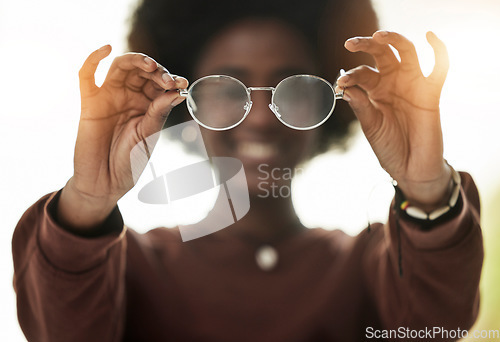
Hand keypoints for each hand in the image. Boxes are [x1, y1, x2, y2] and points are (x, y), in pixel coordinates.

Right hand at [58, 45, 187, 230]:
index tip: (182, 84)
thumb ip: (159, 112)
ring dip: (135, 61)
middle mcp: (129, 96)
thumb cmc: (131, 161)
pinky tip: (106, 49)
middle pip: (141, 70)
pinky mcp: (89, 101)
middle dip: (156, 70)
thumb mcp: (149, 135)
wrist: (106, 182)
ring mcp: (109, 97)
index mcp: (148, 104)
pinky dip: (93, 58)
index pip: (159, 82)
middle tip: (166, 79)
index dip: (170, 79)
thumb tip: (178, 92)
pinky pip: (87, 74)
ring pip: (120, 67)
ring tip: (149, 65)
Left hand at [337, 31, 451, 210]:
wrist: (410, 170)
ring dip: (394, 40)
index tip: (341, 82)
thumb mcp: (371, 127)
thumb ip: (361, 106)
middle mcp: (393, 83)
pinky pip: (440, 67)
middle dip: (366, 45)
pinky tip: (430, 36)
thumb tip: (346, 86)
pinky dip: (439, 49)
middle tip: (350, 43)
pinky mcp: (431, 93)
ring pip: (406, 52)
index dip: (351, 76)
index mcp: (375, 91)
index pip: (362, 74)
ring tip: (378, 36)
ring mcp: (412, 85)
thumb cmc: (389, 148)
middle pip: (381, 54)